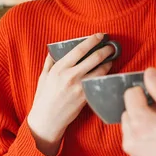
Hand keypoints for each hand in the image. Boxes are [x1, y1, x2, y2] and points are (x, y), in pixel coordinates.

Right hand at [27, 33, 113, 155]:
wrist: (46, 120)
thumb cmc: (43, 98)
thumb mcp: (43, 77)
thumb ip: (50, 62)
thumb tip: (54, 50)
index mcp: (59, 68)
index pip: (79, 49)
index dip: (92, 40)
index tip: (100, 35)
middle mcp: (70, 75)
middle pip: (94, 58)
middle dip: (106, 50)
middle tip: (112, 46)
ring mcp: (79, 87)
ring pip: (100, 71)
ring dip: (109, 63)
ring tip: (112, 58)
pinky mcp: (86, 97)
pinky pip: (99, 83)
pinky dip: (105, 77)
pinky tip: (108, 73)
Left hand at [121, 68, 155, 155]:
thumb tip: (149, 73)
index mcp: (140, 121)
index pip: (130, 94)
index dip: (144, 91)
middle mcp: (131, 137)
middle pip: (129, 110)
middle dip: (143, 108)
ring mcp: (133, 151)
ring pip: (131, 125)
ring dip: (142, 122)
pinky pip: (135, 140)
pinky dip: (144, 136)